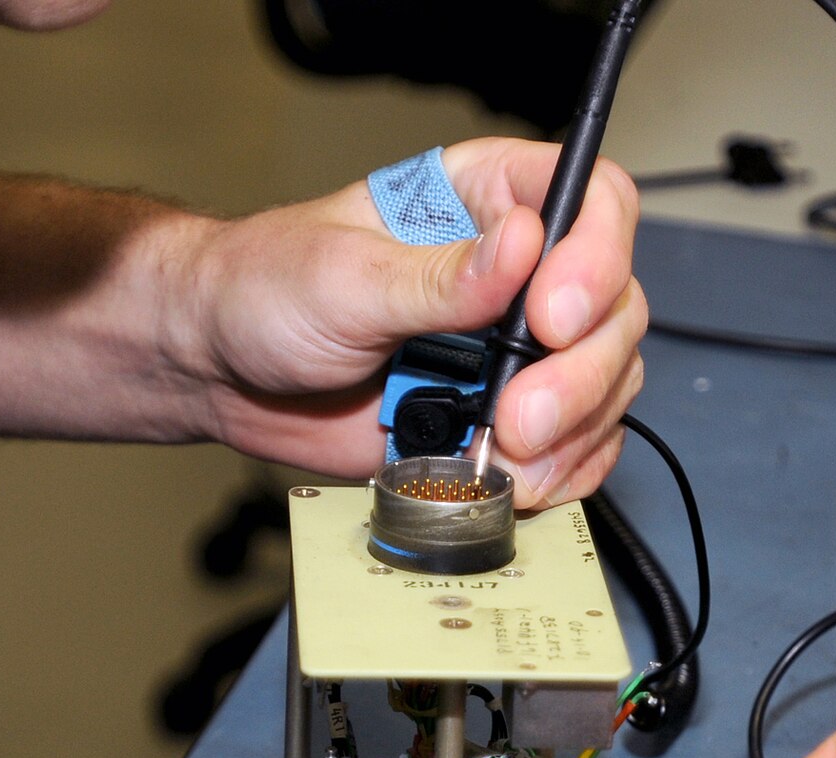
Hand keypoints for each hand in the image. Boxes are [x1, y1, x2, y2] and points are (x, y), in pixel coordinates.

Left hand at [185, 138, 645, 506]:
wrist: (220, 369)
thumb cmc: (267, 291)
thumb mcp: (345, 276)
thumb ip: (437, 276)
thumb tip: (522, 246)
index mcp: (487, 201)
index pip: (593, 203)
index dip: (595, 258)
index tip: (551, 316)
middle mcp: (517, 273)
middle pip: (615, 306)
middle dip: (581, 371)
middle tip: (519, 414)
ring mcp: (513, 350)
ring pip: (605, 381)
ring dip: (574, 429)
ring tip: (507, 452)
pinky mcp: (499, 418)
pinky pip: (574, 445)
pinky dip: (562, 470)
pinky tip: (518, 478)